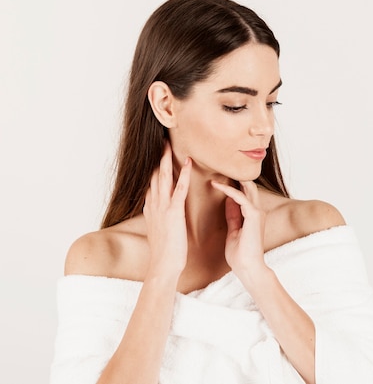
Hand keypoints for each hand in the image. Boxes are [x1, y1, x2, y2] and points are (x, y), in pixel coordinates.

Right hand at [143, 142, 191, 276]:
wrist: (164, 265)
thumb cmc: (165, 251)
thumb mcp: (160, 229)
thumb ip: (160, 217)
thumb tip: (162, 211)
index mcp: (151, 208)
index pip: (152, 183)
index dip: (154, 167)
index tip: (156, 154)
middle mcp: (153, 204)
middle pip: (154, 175)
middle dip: (157, 158)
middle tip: (160, 141)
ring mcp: (162, 207)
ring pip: (164, 178)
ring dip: (166, 160)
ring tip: (168, 144)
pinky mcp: (173, 212)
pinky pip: (179, 189)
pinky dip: (184, 174)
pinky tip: (188, 163)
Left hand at [210, 180, 266, 275]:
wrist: (248, 268)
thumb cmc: (240, 255)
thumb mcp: (233, 231)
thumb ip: (233, 216)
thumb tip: (228, 201)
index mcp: (253, 215)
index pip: (244, 193)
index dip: (232, 184)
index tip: (216, 177)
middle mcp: (257, 211)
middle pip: (249, 186)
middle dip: (236, 176)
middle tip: (217, 168)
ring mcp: (257, 212)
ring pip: (247, 187)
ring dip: (232, 178)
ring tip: (215, 171)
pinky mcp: (253, 215)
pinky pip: (240, 197)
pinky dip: (228, 189)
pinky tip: (216, 184)